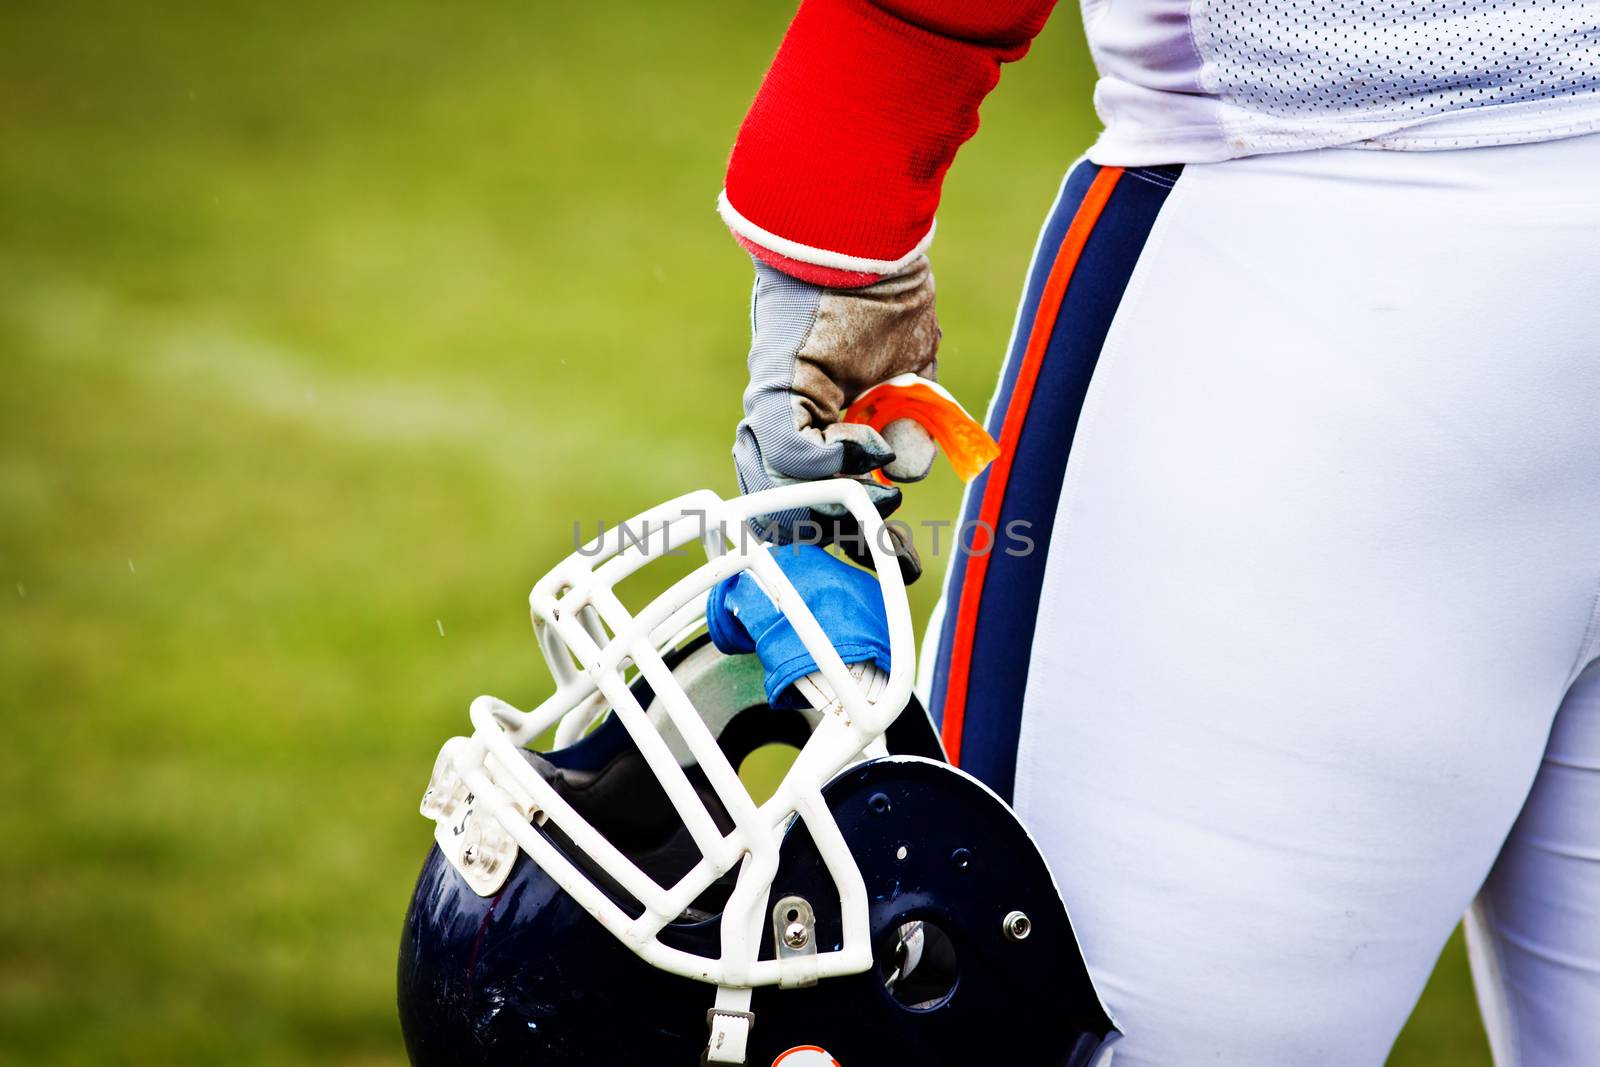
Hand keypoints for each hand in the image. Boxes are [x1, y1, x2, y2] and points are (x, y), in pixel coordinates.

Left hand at [732, 256, 939, 582]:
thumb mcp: (906, 374)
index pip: (816, 498)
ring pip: (786, 492)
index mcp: (815, 423)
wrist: (857, 238)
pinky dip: (836, 463)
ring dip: (844, 505)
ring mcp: (773, 411)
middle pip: (793, 511)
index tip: (895, 559)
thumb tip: (903, 469)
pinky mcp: (773, 392)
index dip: (853, 534)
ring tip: (883, 498)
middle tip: (892, 554)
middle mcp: (783, 424)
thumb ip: (908, 424)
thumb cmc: (882, 293)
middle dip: (847, 541)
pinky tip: (869, 448)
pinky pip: (795, 455)